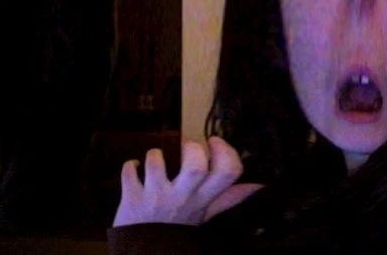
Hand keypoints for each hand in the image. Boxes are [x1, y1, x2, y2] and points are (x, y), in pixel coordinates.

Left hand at [113, 136, 264, 226]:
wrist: (146, 251)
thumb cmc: (177, 225)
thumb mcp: (206, 212)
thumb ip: (229, 196)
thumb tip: (257, 185)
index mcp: (204, 198)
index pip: (228, 172)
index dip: (225, 151)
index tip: (213, 143)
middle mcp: (184, 197)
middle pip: (196, 167)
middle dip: (192, 149)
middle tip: (185, 146)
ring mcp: (157, 197)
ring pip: (157, 166)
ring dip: (155, 154)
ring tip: (155, 157)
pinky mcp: (132, 198)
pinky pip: (129, 173)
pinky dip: (129, 166)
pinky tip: (134, 168)